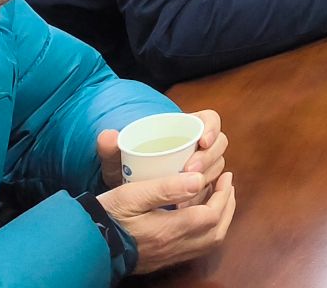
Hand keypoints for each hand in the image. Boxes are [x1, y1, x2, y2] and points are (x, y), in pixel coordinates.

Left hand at [97, 109, 225, 190]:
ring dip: (207, 179)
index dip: (212, 128)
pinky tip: (186, 207)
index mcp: (185, 128)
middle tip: (189, 170)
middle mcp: (198, 146)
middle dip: (208, 158)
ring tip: (187, 190)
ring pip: (217, 168)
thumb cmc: (125, 168)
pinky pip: (211, 191)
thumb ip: (110, 149)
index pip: (210, 120)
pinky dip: (202, 198)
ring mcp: (201, 167)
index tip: (202, 141)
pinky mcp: (200, 188)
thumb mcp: (117, 160)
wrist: (125, 193)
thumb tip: (107, 136)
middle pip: (219, 145)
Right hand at [99, 171, 236, 273]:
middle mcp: (172, 247)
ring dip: (220, 219)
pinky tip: (199, 214)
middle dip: (227, 206)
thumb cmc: (106, 216)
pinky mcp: (162, 259)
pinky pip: (196, 248)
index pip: (210, 215)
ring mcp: (168, 256)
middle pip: (216, 231)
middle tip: (227, 185)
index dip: (223, 195)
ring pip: (208, 242)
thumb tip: (198, 179)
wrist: (85, 244)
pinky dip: (207, 230)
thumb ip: (165, 187)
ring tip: (219, 198)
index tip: (225, 175)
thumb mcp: (132, 194)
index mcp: (167, 230)